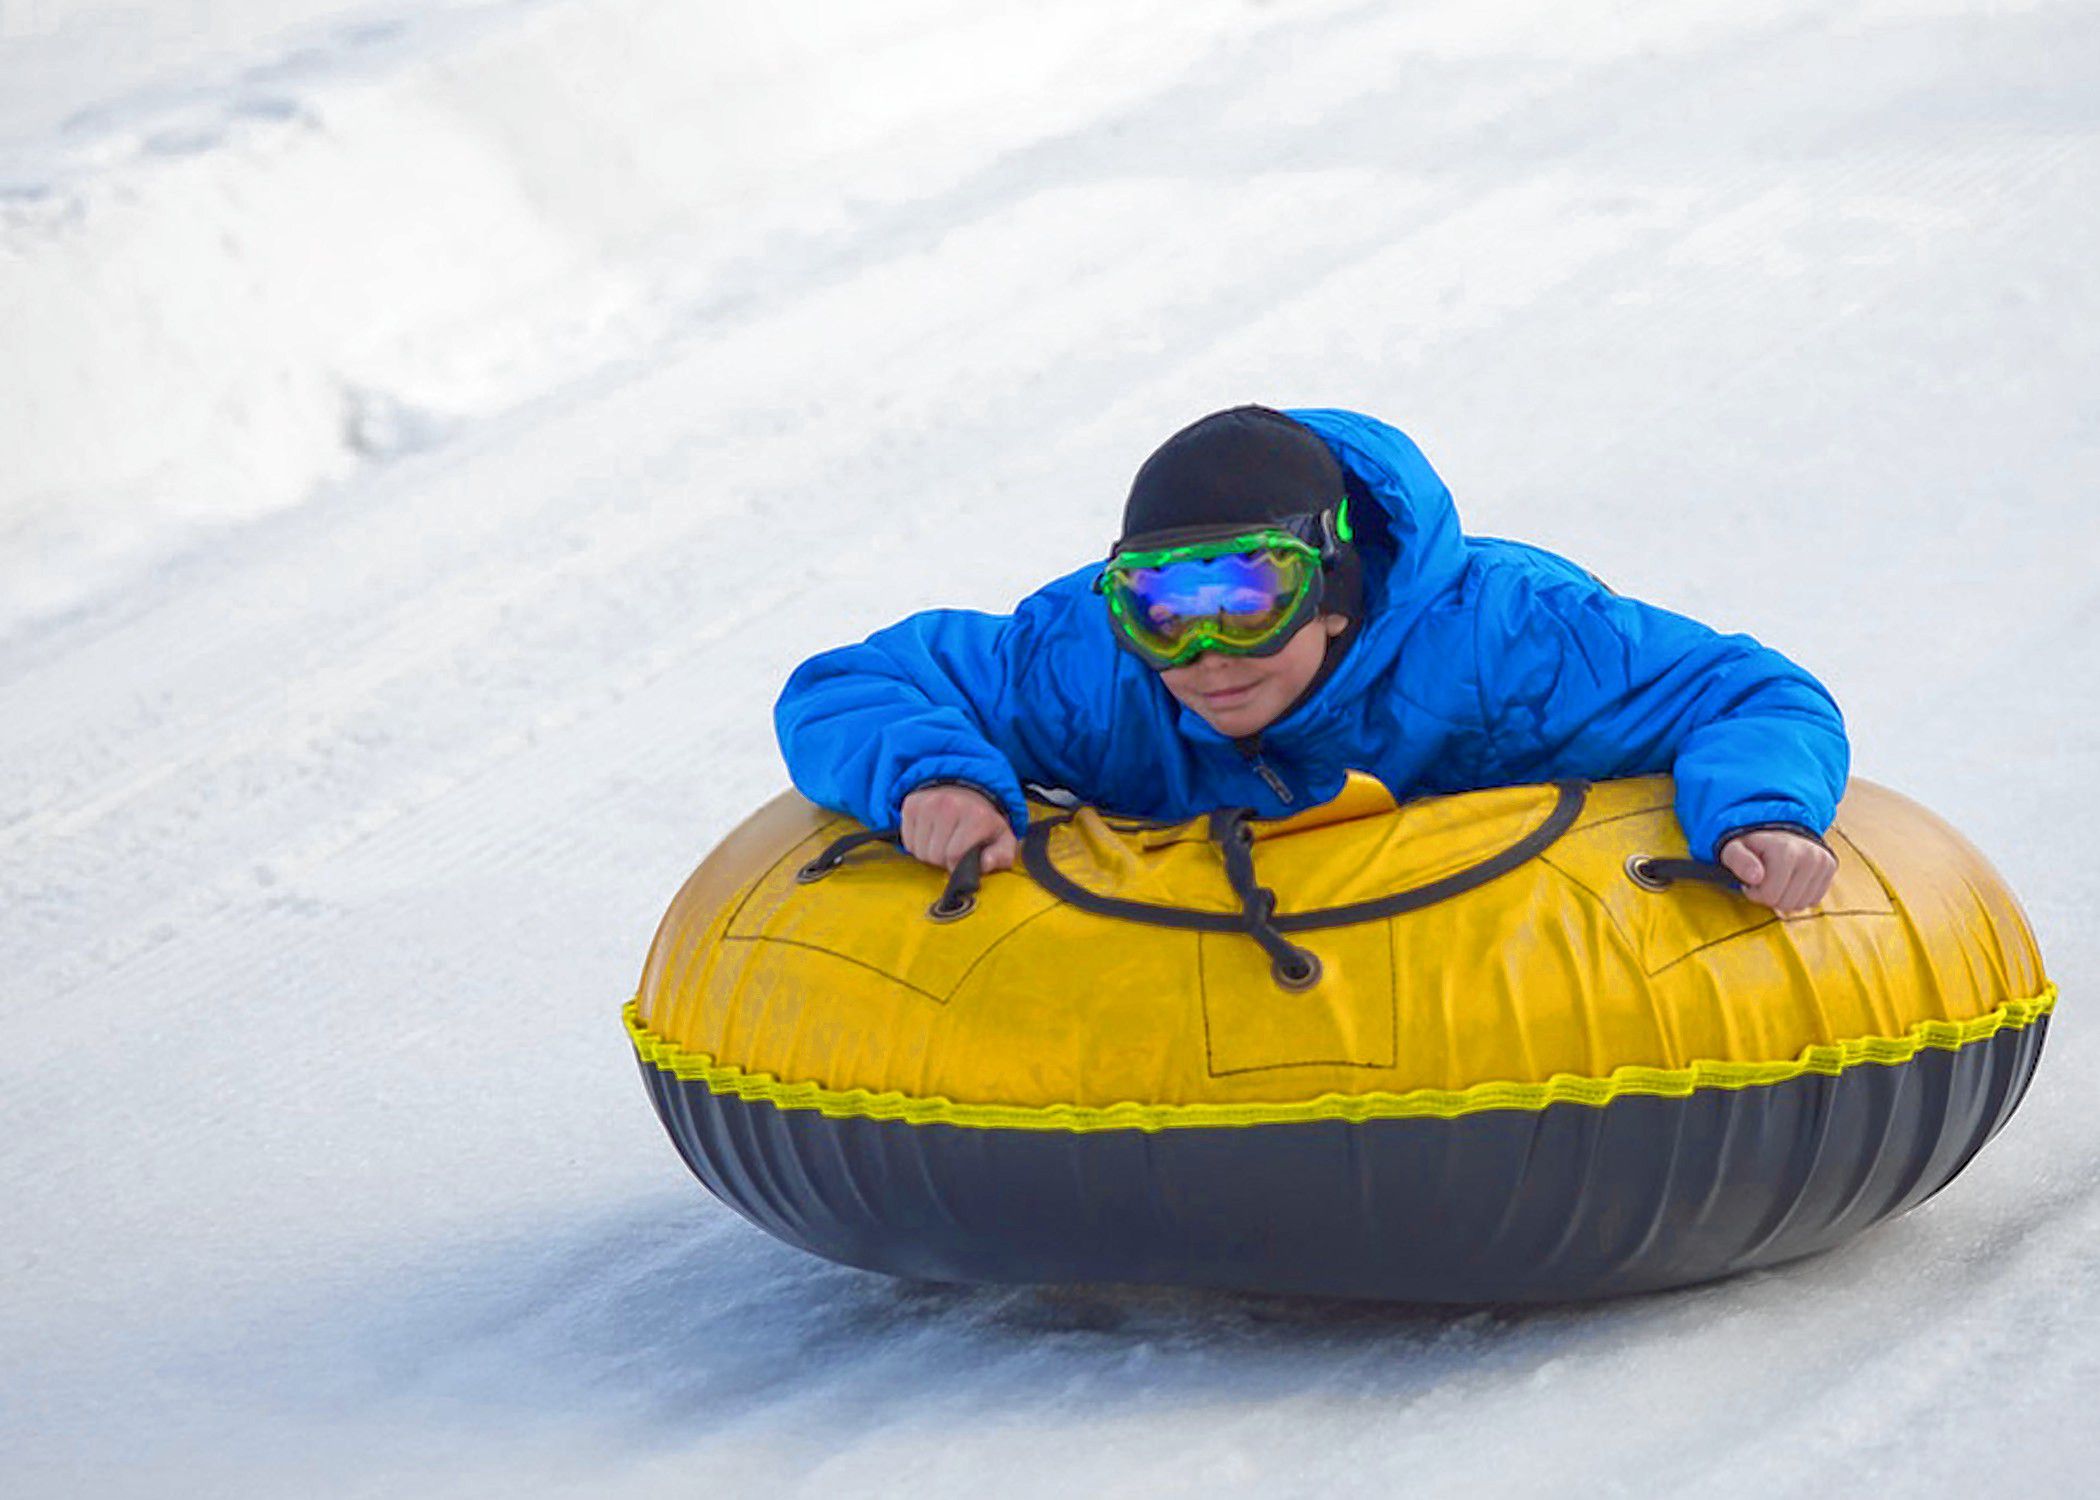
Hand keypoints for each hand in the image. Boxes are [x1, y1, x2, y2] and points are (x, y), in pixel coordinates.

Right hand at [899, 784, 1017, 873]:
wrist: (968, 790)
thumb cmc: (984, 822)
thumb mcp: (1002, 840)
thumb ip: (1000, 856)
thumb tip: (985, 864)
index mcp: (976, 816)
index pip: (954, 855)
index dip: (956, 865)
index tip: (962, 858)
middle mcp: (950, 805)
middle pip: (934, 855)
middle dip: (943, 859)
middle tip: (952, 849)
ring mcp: (928, 802)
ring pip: (919, 850)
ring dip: (929, 852)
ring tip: (942, 841)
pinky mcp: (912, 803)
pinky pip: (907, 840)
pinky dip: (917, 843)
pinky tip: (930, 834)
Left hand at [1719, 828, 1836, 914]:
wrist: (1778, 830)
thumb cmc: (1752, 845)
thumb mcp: (1734, 849)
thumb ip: (1738, 861)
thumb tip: (1755, 877)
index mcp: (1785, 850)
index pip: (1770, 895)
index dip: (1754, 893)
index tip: (1750, 879)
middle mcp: (1810, 855)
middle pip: (1786, 903)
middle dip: (1769, 896)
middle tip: (1763, 879)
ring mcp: (1824, 861)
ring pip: (1801, 905)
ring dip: (1784, 897)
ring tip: (1776, 879)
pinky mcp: (1831, 868)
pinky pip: (1813, 901)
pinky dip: (1799, 896)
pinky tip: (1790, 880)